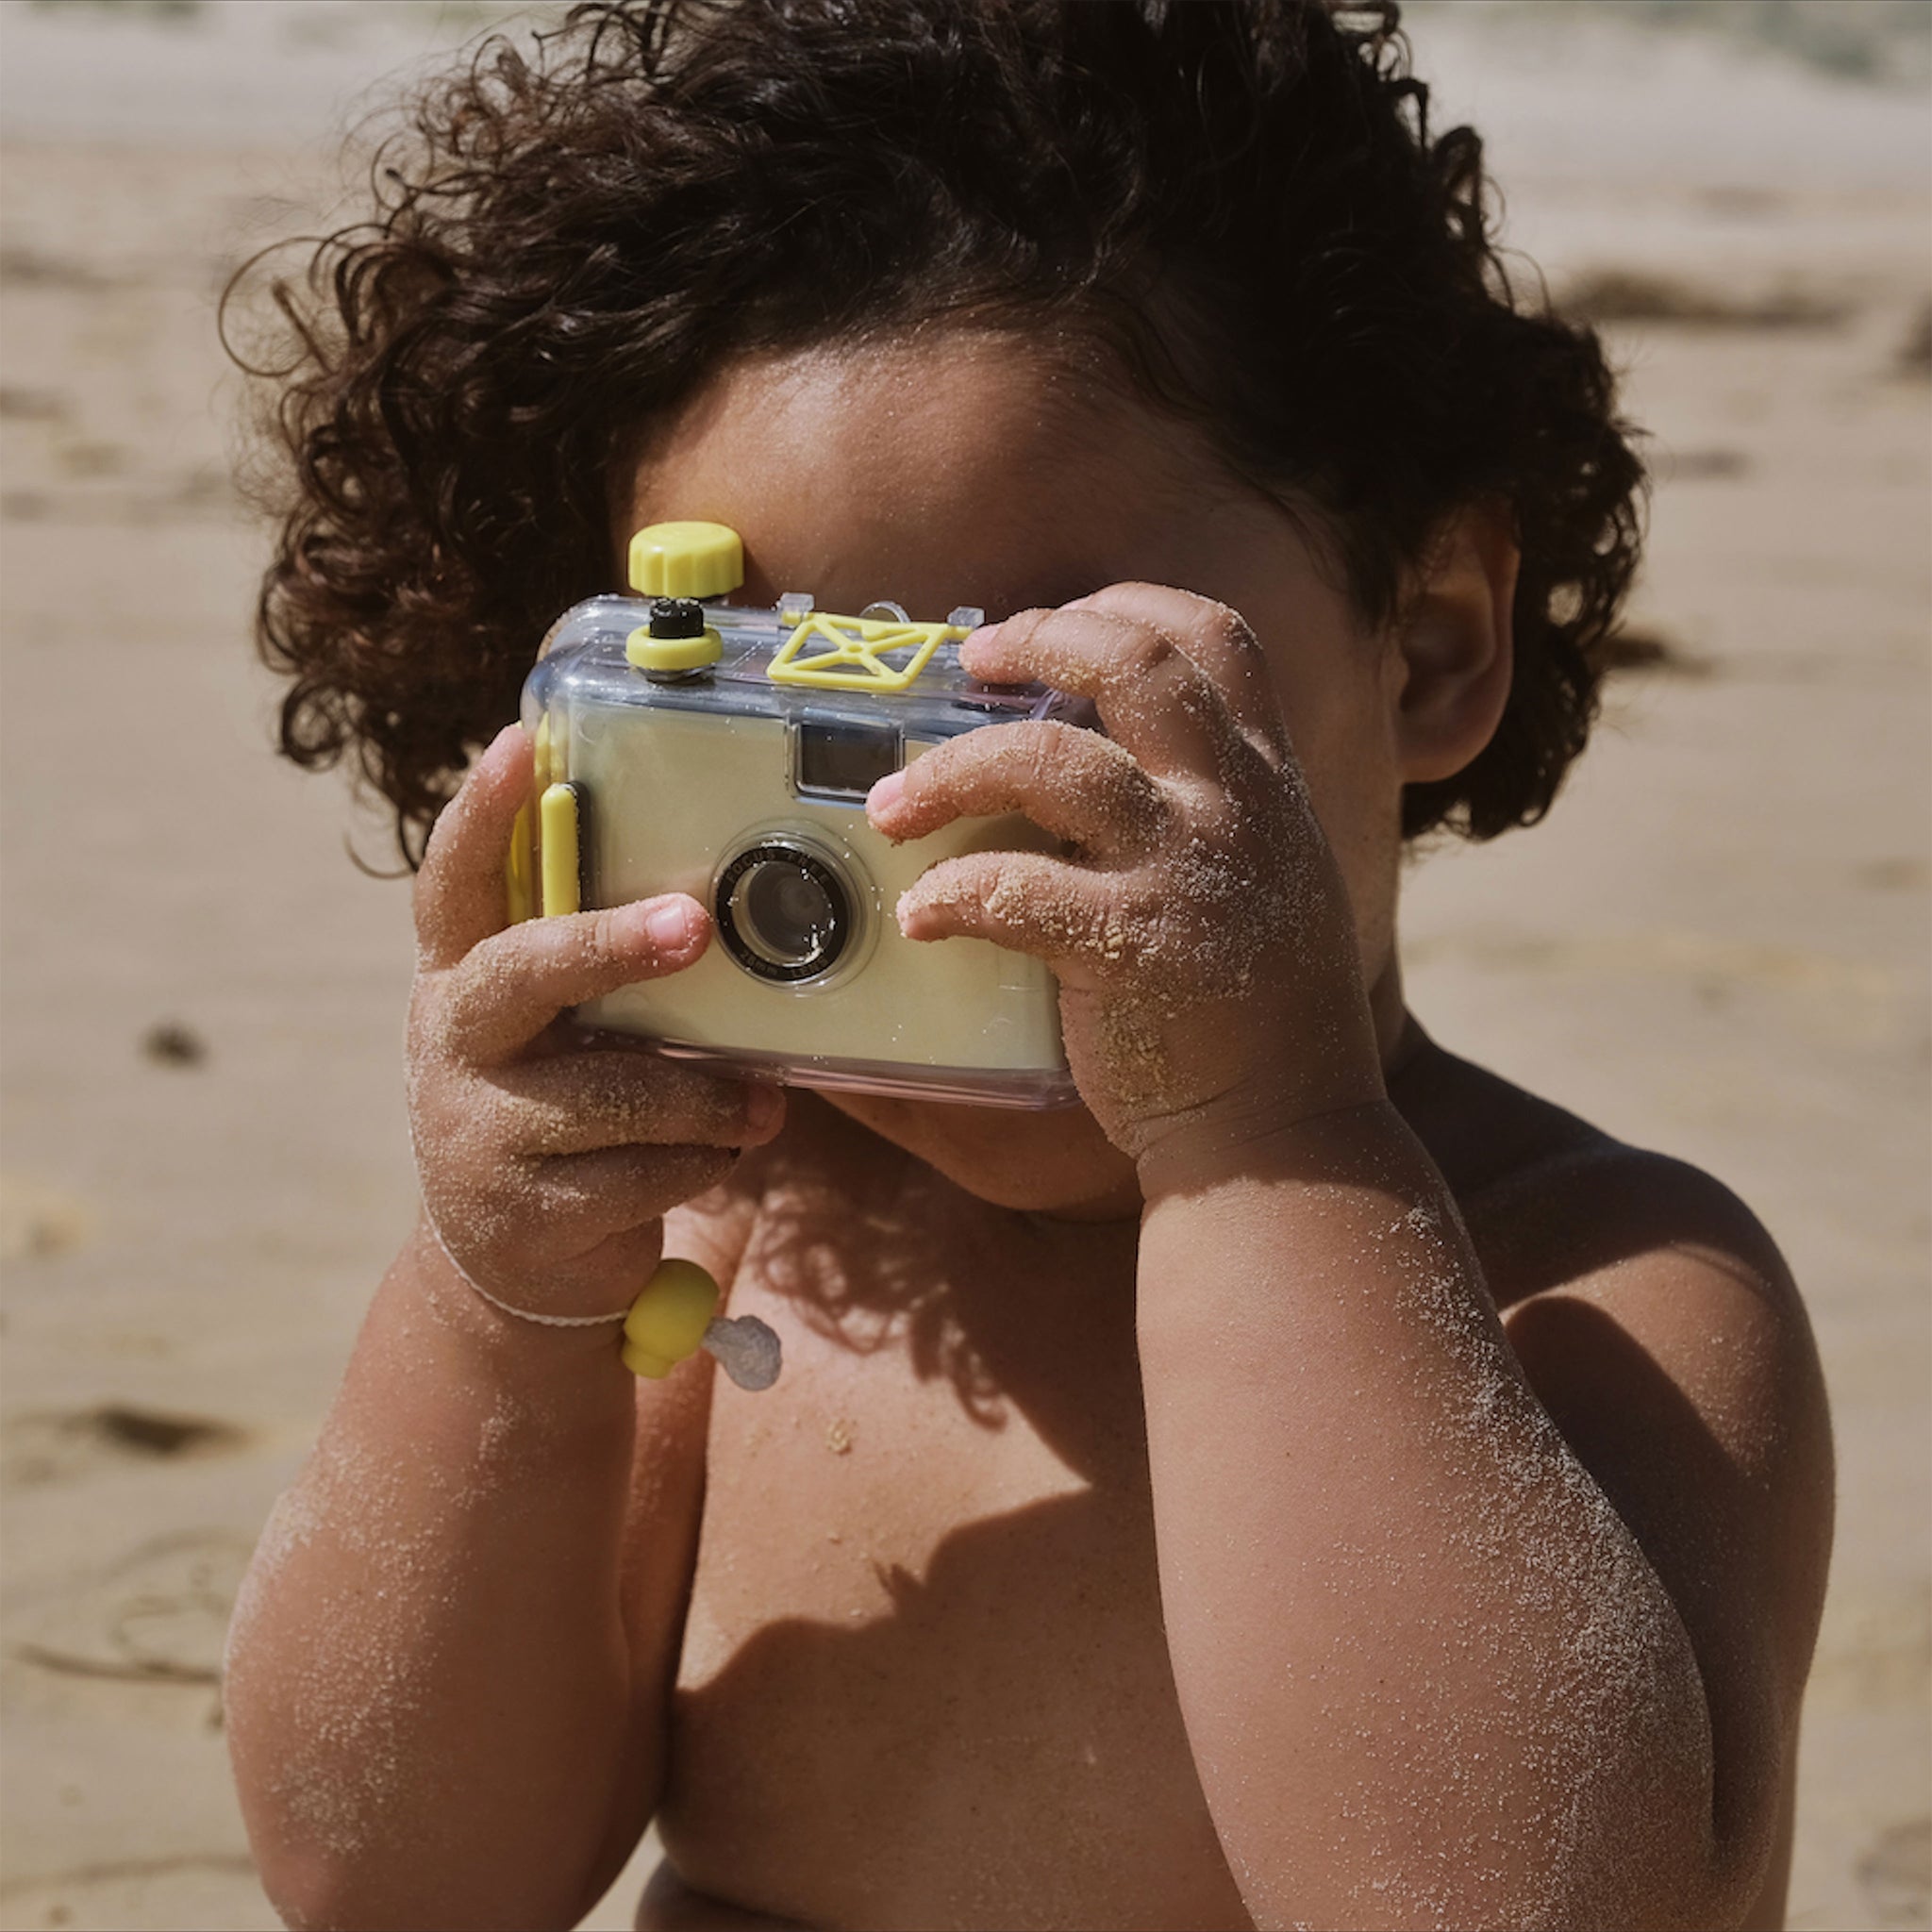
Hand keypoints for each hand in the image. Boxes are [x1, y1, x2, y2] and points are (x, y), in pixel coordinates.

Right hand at [407, 726, 783, 1318]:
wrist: (513, 1267)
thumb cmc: (562, 1113)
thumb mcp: (558, 1036)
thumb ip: (593, 975)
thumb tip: (710, 907)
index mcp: (459, 979)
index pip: (454, 884)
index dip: (480, 815)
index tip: (518, 743)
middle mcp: (450, 1043)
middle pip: (523, 972)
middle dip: (610, 944)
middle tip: (691, 925)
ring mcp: (475, 1132)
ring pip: (615, 1093)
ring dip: (708, 1097)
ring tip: (764, 1105)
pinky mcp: (523, 1213)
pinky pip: (642, 1174)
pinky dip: (702, 1162)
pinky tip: (720, 1157)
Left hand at [867, 585, 1381, 1172]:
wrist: (1283, 1134)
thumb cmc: (1258, 1016)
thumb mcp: (1269, 882)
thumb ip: (1208, 813)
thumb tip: (1096, 763)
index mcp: (1267, 784)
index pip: (1217, 636)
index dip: (1126, 605)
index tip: (1052, 622)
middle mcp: (1236, 807)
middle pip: (1136, 660)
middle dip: (1038, 638)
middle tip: (967, 662)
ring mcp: (1188, 872)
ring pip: (1052, 761)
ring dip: (951, 770)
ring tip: (890, 805)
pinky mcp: (1133, 947)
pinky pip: (1013, 889)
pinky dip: (950, 895)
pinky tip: (919, 917)